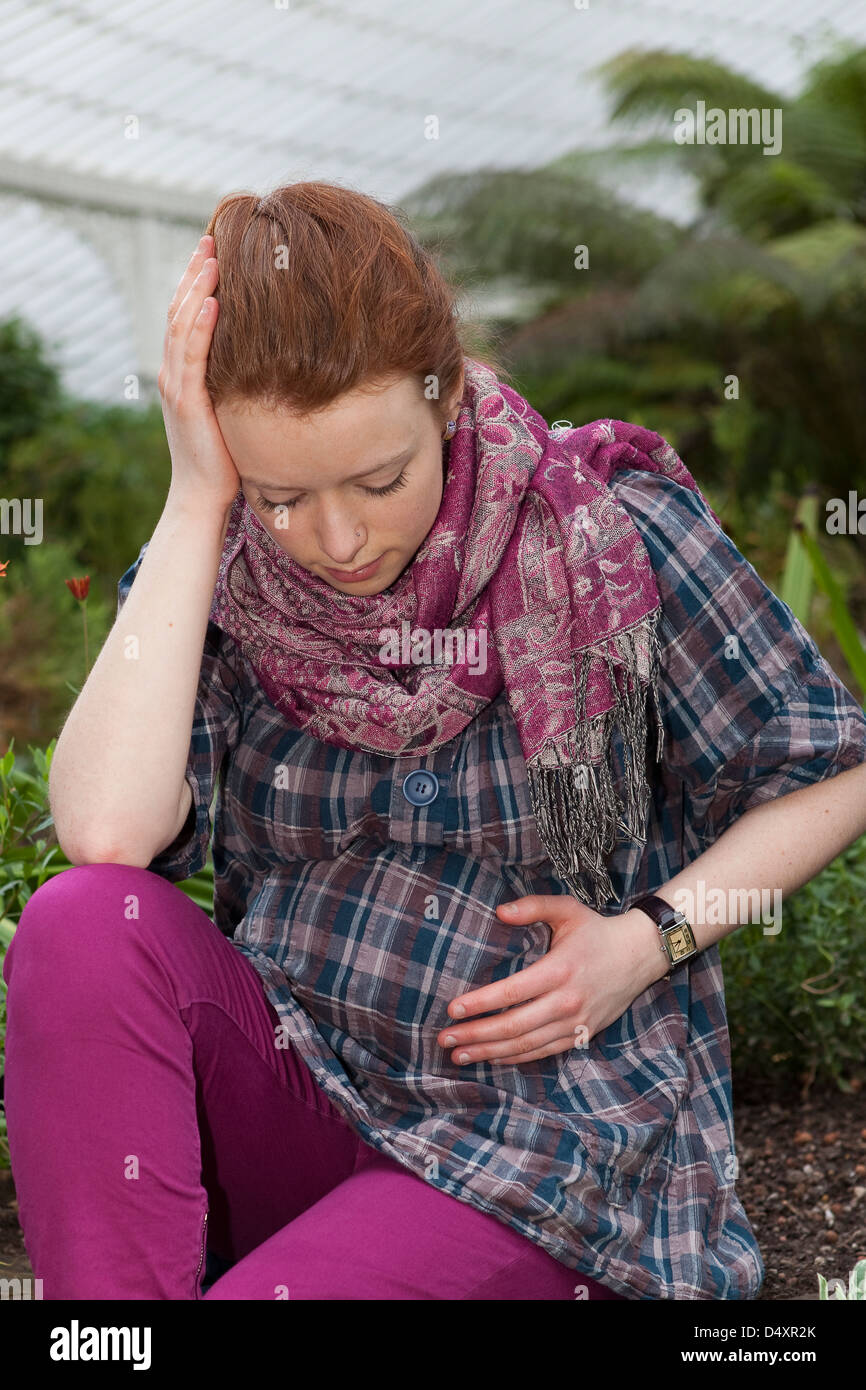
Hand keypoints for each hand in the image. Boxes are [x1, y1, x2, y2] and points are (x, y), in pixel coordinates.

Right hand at [159, 234, 241, 514]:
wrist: (202, 496)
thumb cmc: (224, 458)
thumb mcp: (231, 409)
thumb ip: (238, 381)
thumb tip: (270, 358)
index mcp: (182, 373)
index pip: (186, 317)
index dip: (196, 282)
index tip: (213, 251)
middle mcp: (173, 374)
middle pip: (180, 311)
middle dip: (195, 273)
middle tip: (211, 238)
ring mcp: (177, 386)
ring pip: (182, 325)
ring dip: (197, 288)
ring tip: (212, 258)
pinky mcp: (187, 403)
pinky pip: (193, 357)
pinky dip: (202, 326)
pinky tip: (215, 301)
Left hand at [436, 894, 662, 1066]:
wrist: (639, 955)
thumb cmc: (596, 931)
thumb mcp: (566, 909)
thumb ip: (532, 907)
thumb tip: (499, 912)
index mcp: (559, 970)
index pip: (511, 993)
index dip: (480, 1004)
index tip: (452, 1010)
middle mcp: (566, 1001)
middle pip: (513, 1026)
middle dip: (476, 1034)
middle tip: (445, 1039)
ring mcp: (575, 1023)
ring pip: (526, 1045)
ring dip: (489, 1052)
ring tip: (459, 1054)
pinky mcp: (582, 1035)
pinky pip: (544, 1052)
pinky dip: (516, 1058)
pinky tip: (492, 1057)